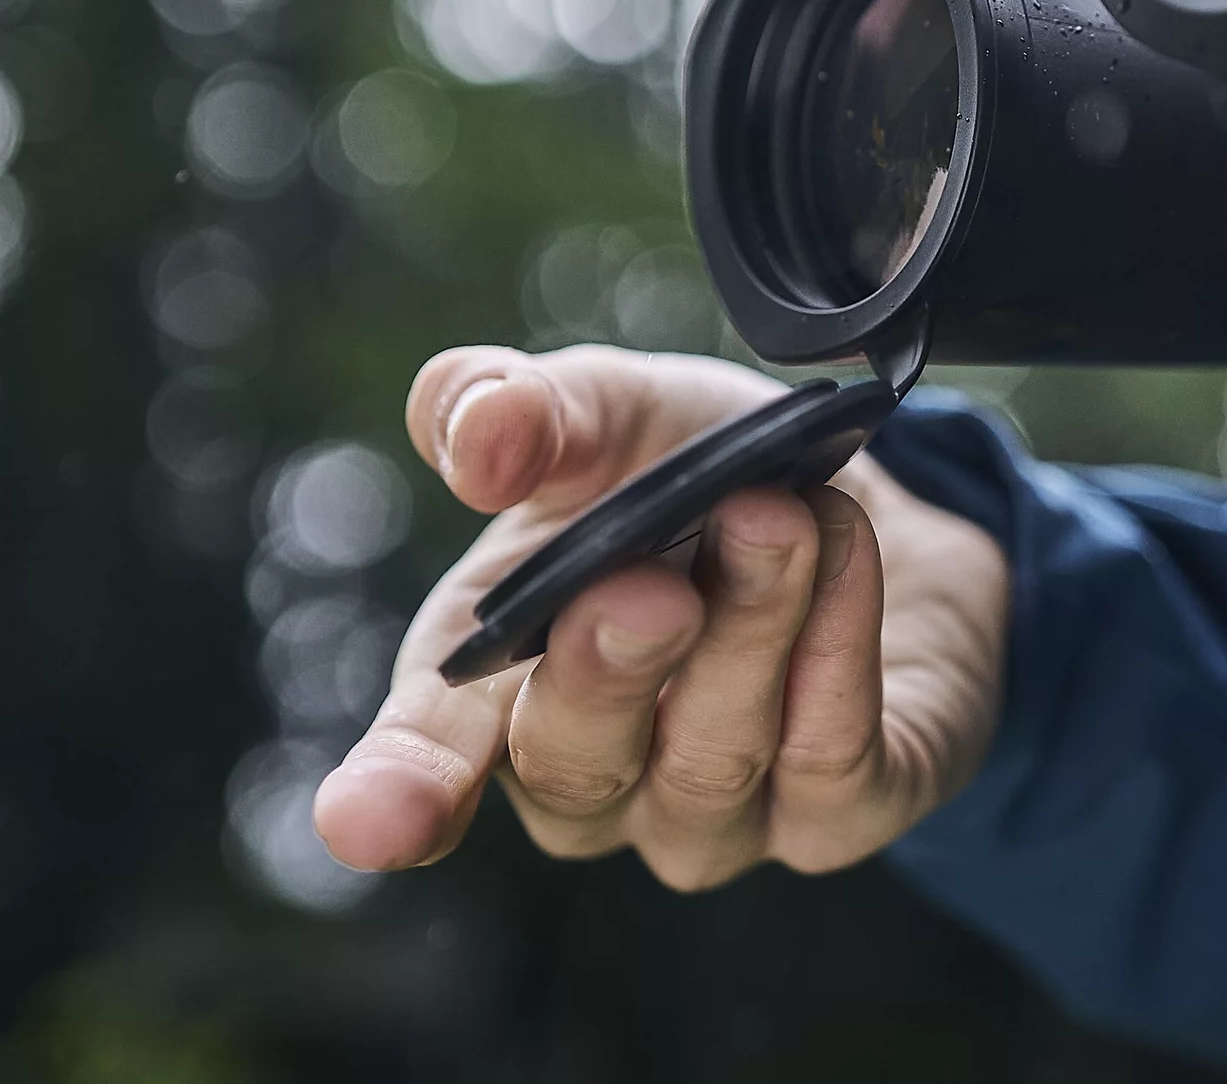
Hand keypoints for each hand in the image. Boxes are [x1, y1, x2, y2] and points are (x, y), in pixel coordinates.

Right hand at [314, 344, 1008, 887]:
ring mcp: (713, 816)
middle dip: (608, 672)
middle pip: (575, 770)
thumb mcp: (598, 407)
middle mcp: (596, 780)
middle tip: (651, 583)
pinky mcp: (840, 813)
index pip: (427, 762)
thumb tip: (482, 439)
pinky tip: (844, 550)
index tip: (372, 820)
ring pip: (712, 765)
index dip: (401, 791)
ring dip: (750, 624)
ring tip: (781, 514)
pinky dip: (840, 646)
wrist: (855, 487)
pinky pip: (834, 764)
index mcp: (495, 685)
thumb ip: (515, 406)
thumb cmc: (688, 470)